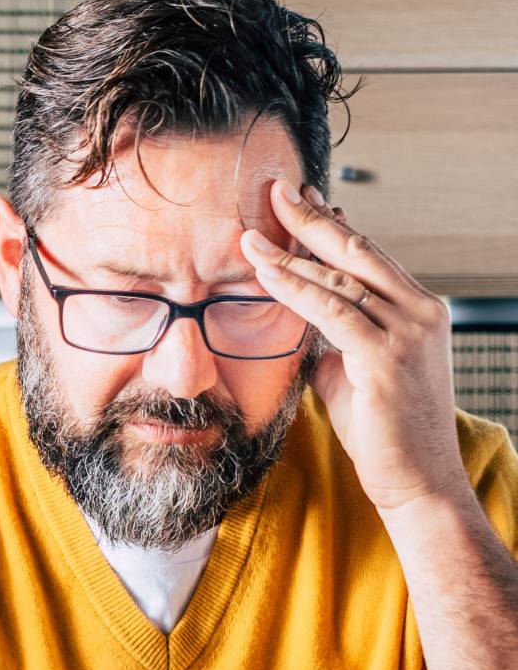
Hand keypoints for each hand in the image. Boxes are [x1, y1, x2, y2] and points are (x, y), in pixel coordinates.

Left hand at [238, 179, 469, 511]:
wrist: (416, 481)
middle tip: (276, 188)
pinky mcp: (386, 358)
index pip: (368, 255)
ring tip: (251, 233)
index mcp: (418, 310)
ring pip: (340, 278)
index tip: (300, 198)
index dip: (332, 224)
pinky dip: (295, 288)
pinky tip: (265, 272)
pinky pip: (331, 311)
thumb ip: (332, 337)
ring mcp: (408, 333)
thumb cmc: (384, 430)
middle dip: (312, 217)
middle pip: (357, 250)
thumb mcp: (352, 370)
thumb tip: (299, 316)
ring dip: (291, 252)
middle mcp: (419, 312)